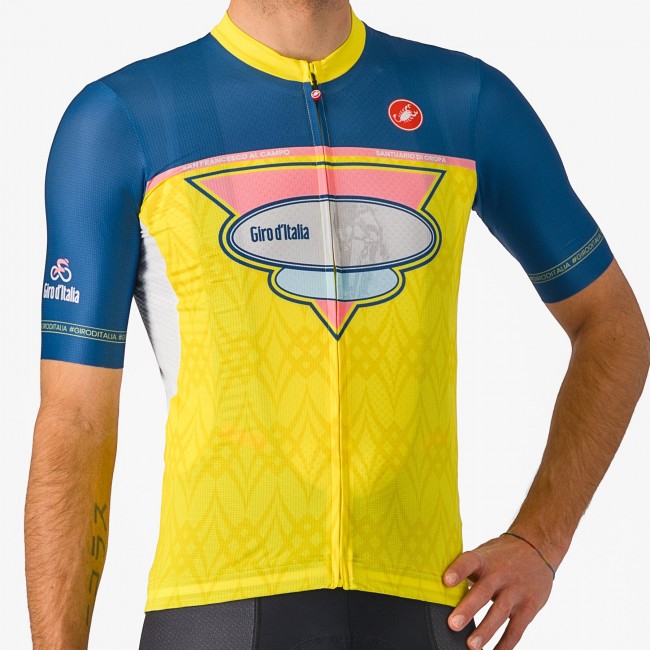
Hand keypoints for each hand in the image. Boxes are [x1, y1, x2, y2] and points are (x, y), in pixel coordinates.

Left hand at [443, 534, 553, 648]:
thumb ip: (465, 570)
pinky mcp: (529, 606)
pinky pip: (517, 628)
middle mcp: (501, 573)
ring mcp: (517, 590)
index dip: (458, 570)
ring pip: (500, 612)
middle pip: (484, 591)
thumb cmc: (499, 556)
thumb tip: (438, 587)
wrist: (536, 548)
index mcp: (485, 559)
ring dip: (486, 631)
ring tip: (471, 646)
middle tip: (453, 624)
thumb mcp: (483, 554)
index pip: (470, 561)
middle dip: (468, 609)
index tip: (446, 581)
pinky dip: (506, 644)